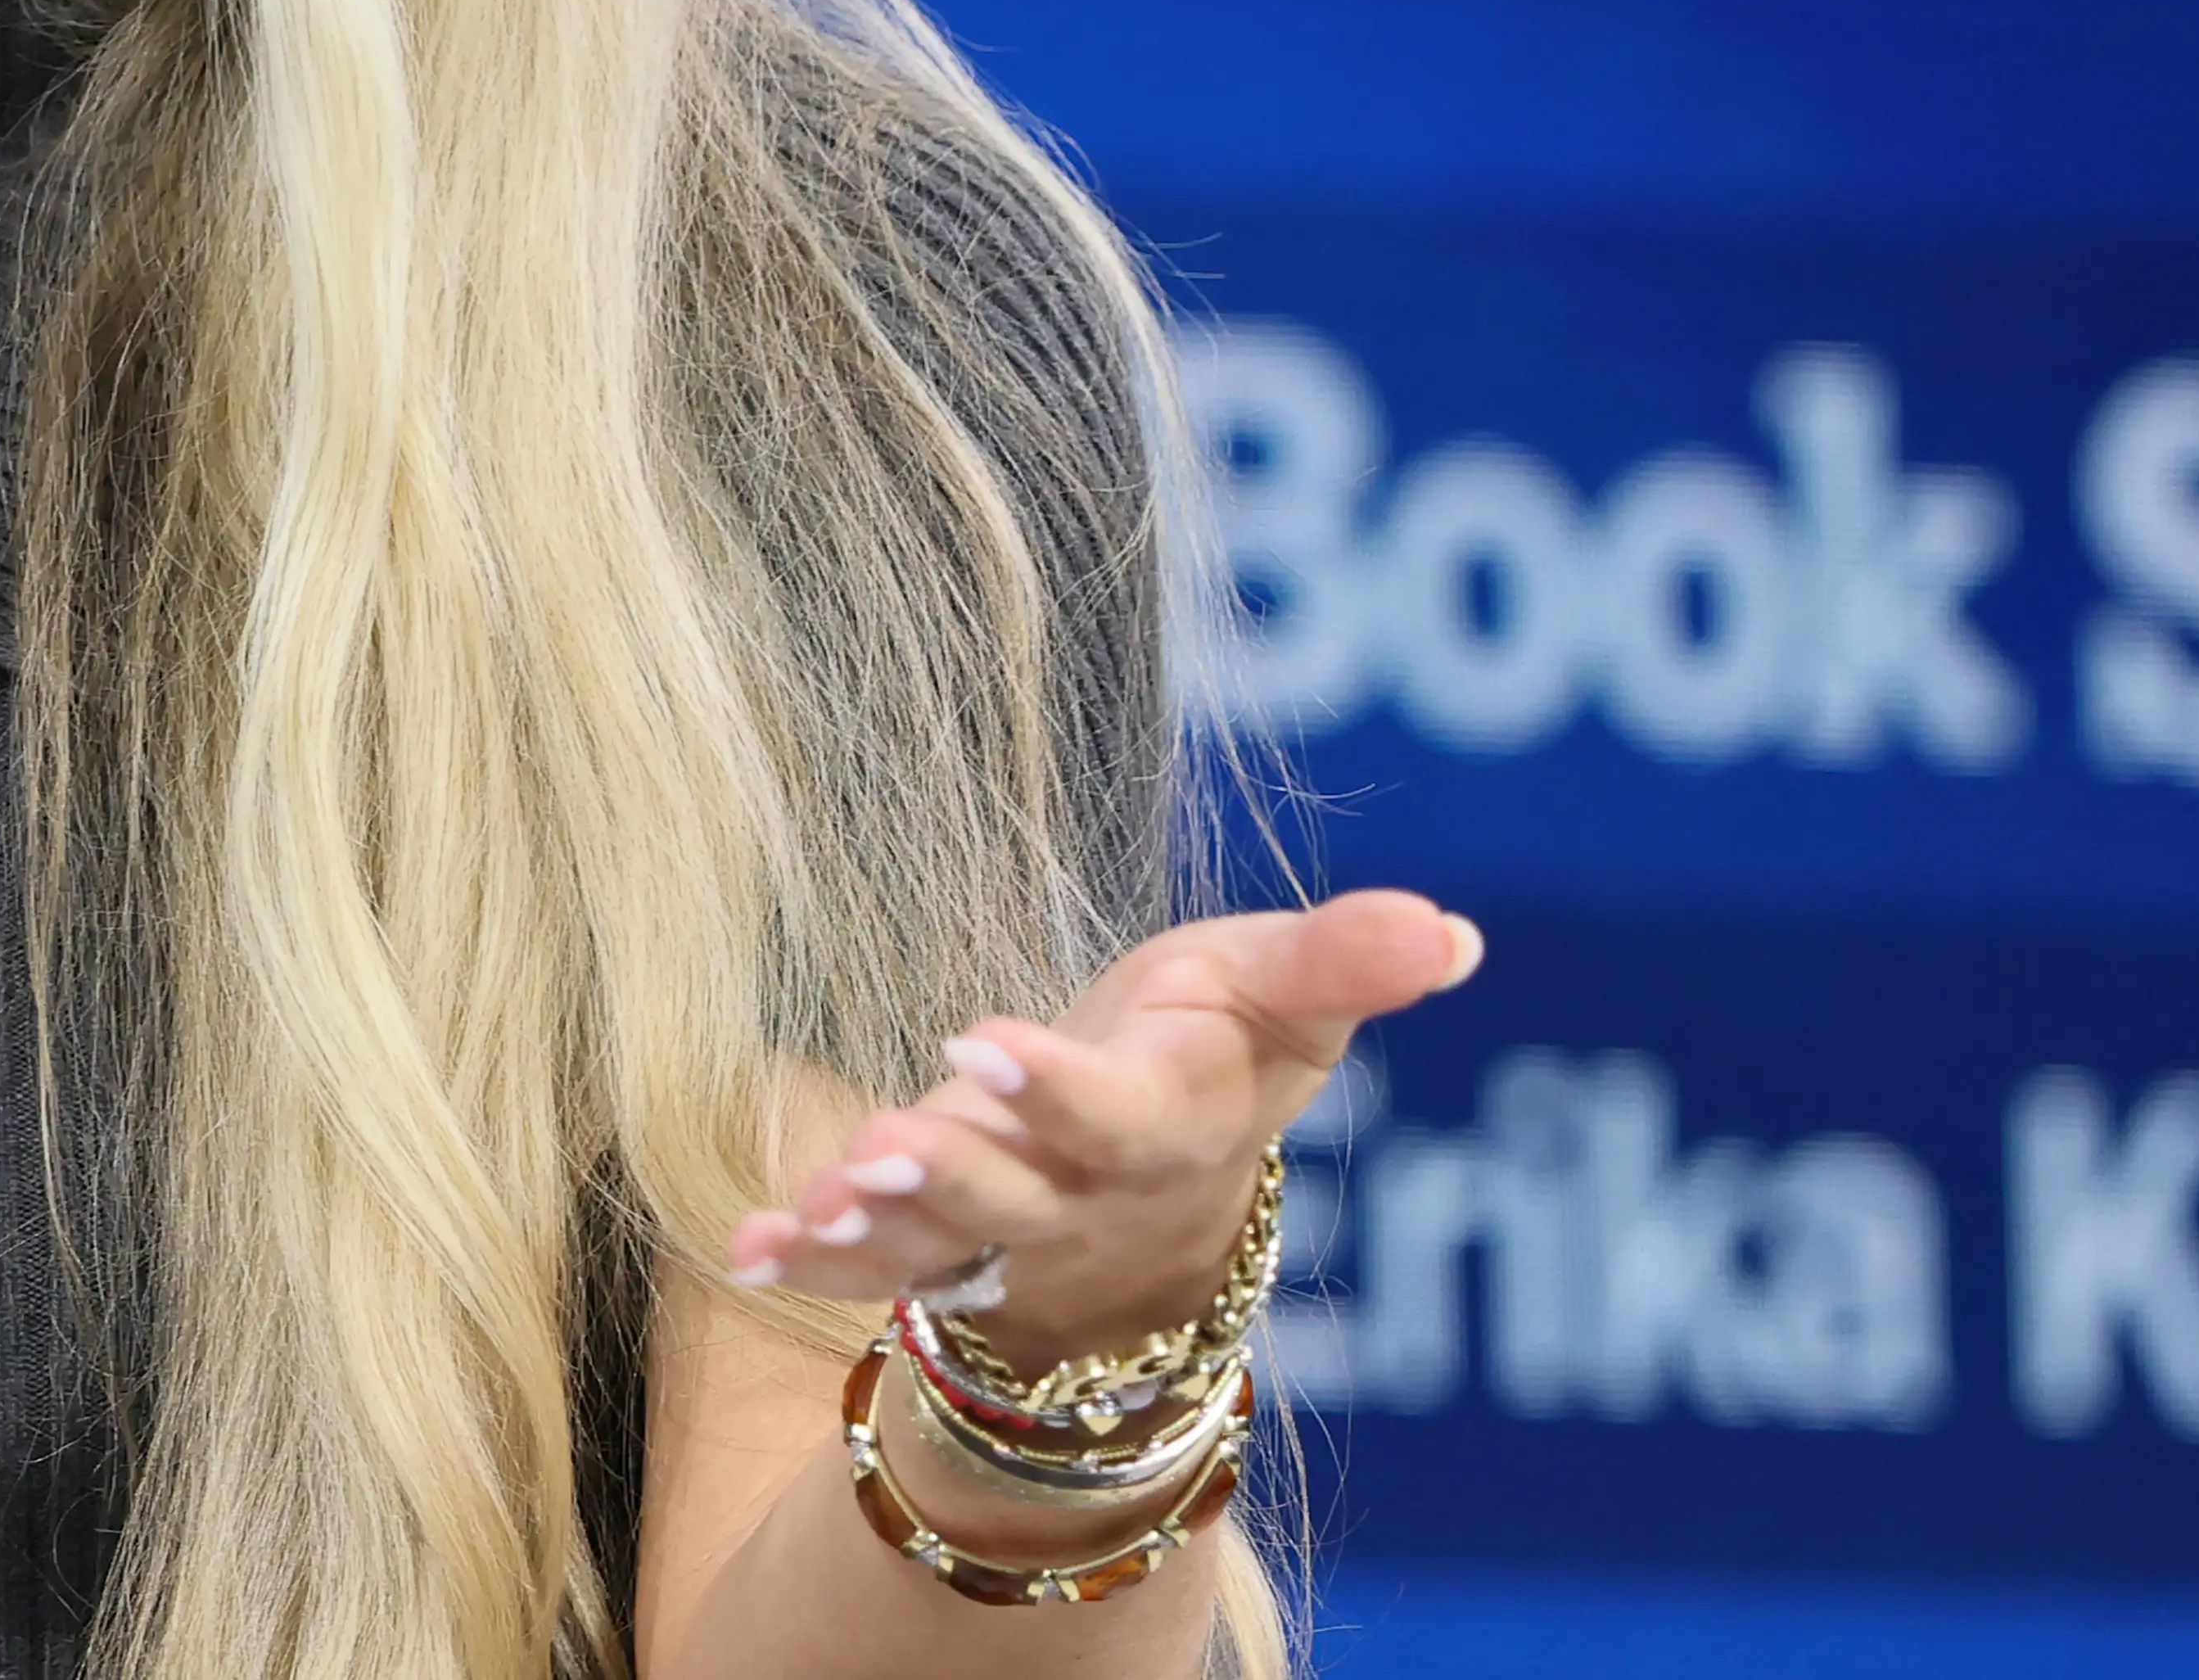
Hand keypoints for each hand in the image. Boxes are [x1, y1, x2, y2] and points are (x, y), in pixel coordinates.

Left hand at [723, 887, 1482, 1362]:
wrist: (1164, 1193)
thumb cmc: (1217, 1053)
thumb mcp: (1279, 994)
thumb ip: (1343, 962)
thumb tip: (1451, 930)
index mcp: (1168, 1127)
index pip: (1120, 1121)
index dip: (1060, 1092)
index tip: (984, 1038)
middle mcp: (1082, 1198)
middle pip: (1018, 1199)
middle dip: (952, 1175)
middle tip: (880, 1145)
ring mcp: (1004, 1236)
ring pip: (941, 1246)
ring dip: (879, 1227)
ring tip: (822, 1189)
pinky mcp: (937, 1248)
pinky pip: (872, 1267)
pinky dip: (810, 1257)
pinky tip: (747, 1246)